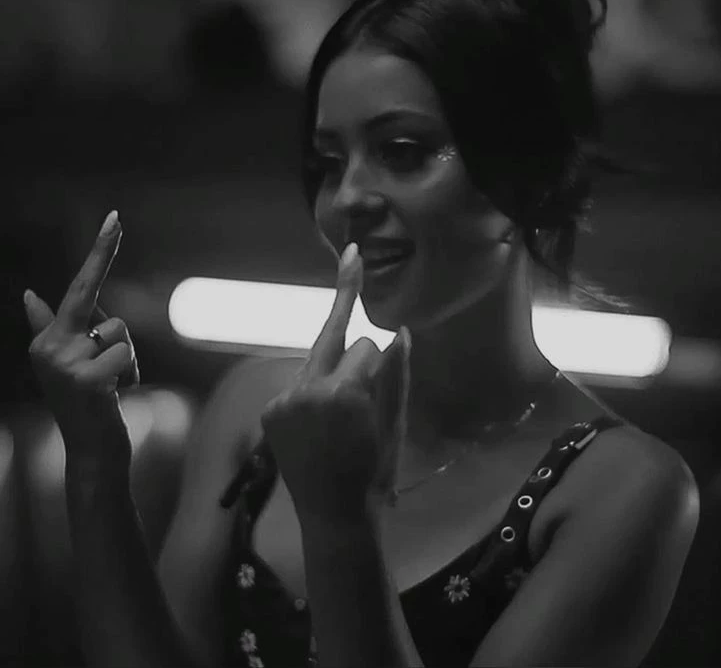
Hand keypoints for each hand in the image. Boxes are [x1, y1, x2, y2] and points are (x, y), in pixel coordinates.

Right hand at [24, 210, 138, 463]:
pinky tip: (115, 395)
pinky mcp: (86, 380)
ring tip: (111, 384)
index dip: (97, 253)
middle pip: (91, 297)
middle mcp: (47, 347)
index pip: (74, 288)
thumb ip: (50, 327)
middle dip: (102, 251)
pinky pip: (125, 358)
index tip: (115, 218)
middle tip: (115, 216)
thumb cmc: (86, 402)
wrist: (91, 451)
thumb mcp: (67, 362)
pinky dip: (131, 375)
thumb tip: (28, 294)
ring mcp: (63, 364)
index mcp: (47, 339)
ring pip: (119, 333)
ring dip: (127, 359)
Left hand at [261, 243, 410, 521]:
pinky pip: (298, 384)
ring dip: (331, 370)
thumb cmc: (374, 472)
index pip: (364, 347)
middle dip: (346, 311)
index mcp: (341, 393)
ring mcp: (283, 401)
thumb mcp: (393, 424)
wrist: (334, 516)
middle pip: (332, 339)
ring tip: (340, 409)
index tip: (359, 276)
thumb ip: (396, 374)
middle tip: (351, 256)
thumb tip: (400, 331)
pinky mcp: (270, 411)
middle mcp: (305, 389)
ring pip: (316, 362)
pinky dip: (312, 390)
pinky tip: (319, 421)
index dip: (379, 364)